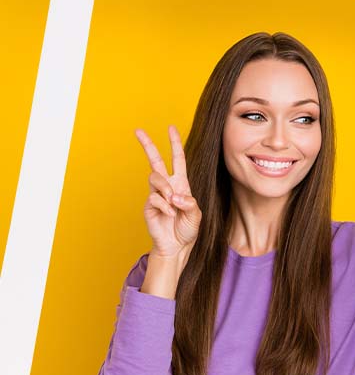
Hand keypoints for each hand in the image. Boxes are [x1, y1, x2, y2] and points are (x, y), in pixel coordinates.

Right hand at [135, 124, 201, 257]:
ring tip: (173, 203)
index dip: (174, 143)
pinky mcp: (148, 206)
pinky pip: (154, 198)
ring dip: (166, 189)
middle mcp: (167, 186)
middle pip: (155, 161)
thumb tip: (174, 196)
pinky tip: (169, 215)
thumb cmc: (187, 229)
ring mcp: (156, 195)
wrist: (176, 246)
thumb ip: (189, 203)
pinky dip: (165, 207)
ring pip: (155, 178)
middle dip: (148, 145)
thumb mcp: (196, 214)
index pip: (177, 159)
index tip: (170, 128)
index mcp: (181, 184)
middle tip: (138, 131)